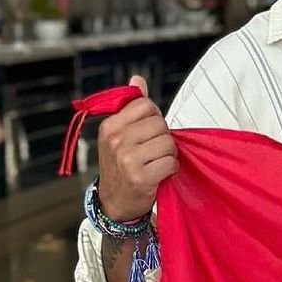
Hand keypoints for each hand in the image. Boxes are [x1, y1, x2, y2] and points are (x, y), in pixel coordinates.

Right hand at [96, 75, 177, 221]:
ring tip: (156, 163)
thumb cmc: (121, 165)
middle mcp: (116, 140)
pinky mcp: (140, 177)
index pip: (147, 106)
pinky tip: (159, 174)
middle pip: (160, 124)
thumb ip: (131, 106)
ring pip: (169, 143)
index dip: (154, 119)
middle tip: (152, 152)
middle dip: (163, 138)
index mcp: (110, 126)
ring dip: (169, 155)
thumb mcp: (119, 135)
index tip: (147, 133)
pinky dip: (171, 169)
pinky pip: (171, 163)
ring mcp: (127, 159)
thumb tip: (138, 79)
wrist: (114, 202)